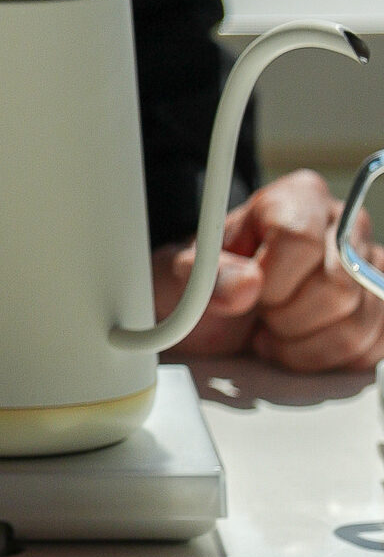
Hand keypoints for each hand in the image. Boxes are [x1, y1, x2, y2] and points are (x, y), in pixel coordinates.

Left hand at [153, 169, 383, 371]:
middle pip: (336, 288)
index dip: (271, 282)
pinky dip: (326, 359)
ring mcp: (371, 267)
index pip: (301, 240)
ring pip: (357, 324)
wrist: (225, 302)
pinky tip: (300, 343)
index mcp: (299, 198)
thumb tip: (246, 286)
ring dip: (303, 345)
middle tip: (261, 314)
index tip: (250, 293)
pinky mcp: (381, 307)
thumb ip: (211, 275)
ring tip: (276, 329)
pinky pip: (371, 348)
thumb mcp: (192, 271)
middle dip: (285, 318)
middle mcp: (345, 225)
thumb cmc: (213, 278)